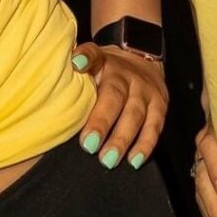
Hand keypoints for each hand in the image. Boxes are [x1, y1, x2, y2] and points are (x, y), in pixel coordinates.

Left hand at [72, 43, 166, 169]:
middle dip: (102, 122)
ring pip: (135, 114)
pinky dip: (145, 145)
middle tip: (88, 146)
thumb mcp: (90, 62)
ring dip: (122, 139)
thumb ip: (75, 69)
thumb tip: (57, 75)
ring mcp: (145, 89)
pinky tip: (134, 161)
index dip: (86, 58)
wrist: (141, 58)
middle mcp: (126, 74)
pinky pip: (154, 126)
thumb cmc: (105, 69)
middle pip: (114, 96)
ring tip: (108, 160)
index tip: (77, 63)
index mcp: (103, 61)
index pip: (93, 55)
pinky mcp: (160, 103)